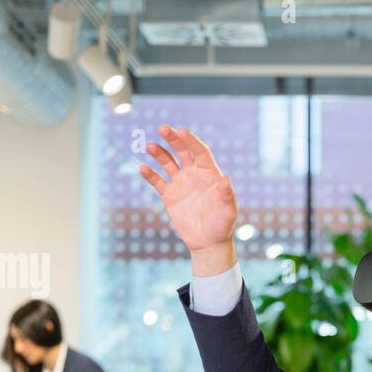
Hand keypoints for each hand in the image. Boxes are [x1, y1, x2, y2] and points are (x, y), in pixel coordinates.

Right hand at [139, 125, 238, 274]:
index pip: (200, 152)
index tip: (181, 130)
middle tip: (163, 128)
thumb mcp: (228, 211)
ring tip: (150, 146)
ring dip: (159, 153)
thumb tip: (226, 179)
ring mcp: (181, 183)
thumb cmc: (222, 226)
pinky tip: (143, 168)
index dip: (191, 141)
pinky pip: (157, 181)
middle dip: (173, 139)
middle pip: (182, 151)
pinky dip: (150, 174)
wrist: (208, 243)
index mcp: (210, 174)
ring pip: (168, 162)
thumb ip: (227, 194)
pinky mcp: (170, 195)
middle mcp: (194, 175)